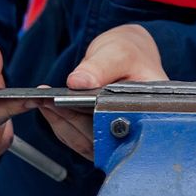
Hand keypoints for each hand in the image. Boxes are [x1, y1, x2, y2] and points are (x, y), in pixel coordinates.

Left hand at [39, 24, 166, 159]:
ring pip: (87, 143)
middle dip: (71, 120)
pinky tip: (49, 108)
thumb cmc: (129, 53)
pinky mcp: (101, 138)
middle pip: (102, 138)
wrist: (128, 57)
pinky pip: (79, 140)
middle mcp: (137, 129)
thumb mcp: (118, 52)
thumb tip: (78, 83)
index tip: (69, 105)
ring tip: (44, 102)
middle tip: (48, 102)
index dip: (96, 120)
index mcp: (152, 110)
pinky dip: (62, 126)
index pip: (123, 124)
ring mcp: (118, 137)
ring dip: (62, 124)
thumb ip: (100, 66)